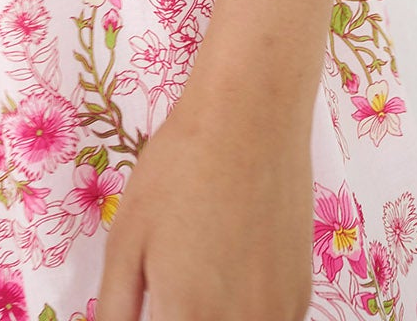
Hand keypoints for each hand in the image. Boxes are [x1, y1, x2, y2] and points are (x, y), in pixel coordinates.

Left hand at [95, 63, 315, 320]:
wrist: (250, 116)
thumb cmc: (179, 169)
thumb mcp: (126, 239)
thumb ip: (115, 308)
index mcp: (187, 316)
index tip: (152, 303)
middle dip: (181, 318)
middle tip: (167, 289)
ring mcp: (278, 316)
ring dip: (213, 318)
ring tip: (198, 275)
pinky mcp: (301, 296)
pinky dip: (245, 313)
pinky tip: (230, 273)